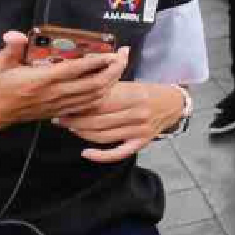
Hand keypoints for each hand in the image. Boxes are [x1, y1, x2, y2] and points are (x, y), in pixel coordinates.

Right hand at [0, 32, 128, 130]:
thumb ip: (12, 48)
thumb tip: (15, 34)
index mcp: (41, 80)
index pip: (77, 70)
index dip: (97, 61)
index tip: (112, 51)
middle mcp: (53, 94)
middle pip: (93, 85)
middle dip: (113, 70)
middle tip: (124, 55)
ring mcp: (57, 105)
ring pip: (93, 97)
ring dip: (110, 82)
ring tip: (120, 67)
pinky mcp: (56, 112)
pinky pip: (85, 106)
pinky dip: (100, 95)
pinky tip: (106, 85)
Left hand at [53, 82, 187, 162]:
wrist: (173, 104)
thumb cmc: (147, 92)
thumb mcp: (131, 84)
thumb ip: (109, 83)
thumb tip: (86, 78)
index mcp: (134, 96)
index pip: (100, 103)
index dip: (80, 105)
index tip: (65, 105)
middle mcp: (137, 114)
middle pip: (98, 121)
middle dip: (75, 121)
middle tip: (60, 119)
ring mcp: (139, 131)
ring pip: (103, 136)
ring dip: (82, 134)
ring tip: (70, 129)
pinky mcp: (140, 143)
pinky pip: (118, 153)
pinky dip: (100, 156)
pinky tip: (86, 153)